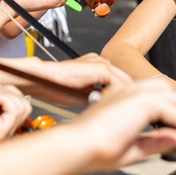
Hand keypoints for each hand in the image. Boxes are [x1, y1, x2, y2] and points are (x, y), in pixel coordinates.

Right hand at [7, 52, 131, 104]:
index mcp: (96, 66)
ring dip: (126, 96)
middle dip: (128, 96)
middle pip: (124, 80)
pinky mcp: (101, 68)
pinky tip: (120, 107)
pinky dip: (120, 95)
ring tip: (128, 112)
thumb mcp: (82, 94)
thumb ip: (96, 96)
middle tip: (131, 112)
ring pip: (123, 81)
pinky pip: (117, 83)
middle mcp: (101, 62)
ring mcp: (102, 63)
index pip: (117, 81)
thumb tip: (108, 105)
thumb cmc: (57, 87)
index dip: (122, 95)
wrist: (44, 77)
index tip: (125, 109)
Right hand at [67, 78, 175, 171]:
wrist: (76, 148)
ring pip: (174, 100)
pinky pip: (173, 111)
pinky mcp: (142, 101)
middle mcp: (130, 89)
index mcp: (123, 97)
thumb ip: (157, 142)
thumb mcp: (132, 147)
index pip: (158, 98)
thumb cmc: (93, 150)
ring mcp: (136, 92)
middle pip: (170, 94)